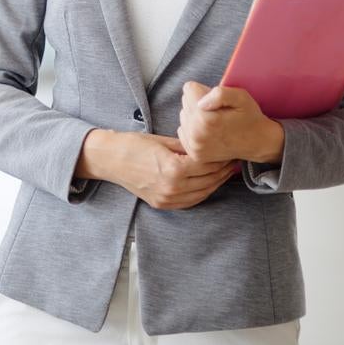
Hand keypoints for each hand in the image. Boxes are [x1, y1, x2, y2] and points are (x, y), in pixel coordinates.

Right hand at [75, 129, 234, 209]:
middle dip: (223, 170)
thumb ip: (187, 147)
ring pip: (203, 193)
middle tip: (234, 160)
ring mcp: (167, 198)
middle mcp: (172, 187)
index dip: (221, 157)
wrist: (109, 159)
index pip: (207, 165)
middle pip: (208, 180)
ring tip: (225, 171)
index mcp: (173, 169)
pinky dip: (203, 193)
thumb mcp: (163, 141)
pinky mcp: (163, 204)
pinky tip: (209, 183)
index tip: (230, 150)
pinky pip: (191, 202)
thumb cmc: (134, 145)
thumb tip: (208, 147)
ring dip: (216, 182)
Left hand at [177, 81, 284, 164]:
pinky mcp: (194, 153)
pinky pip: (183, 130)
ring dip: (195, 116)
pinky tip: (209, 132)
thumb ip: (219, 94)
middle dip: (199, 102)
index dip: (204, 90)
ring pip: (183, 116)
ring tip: (215, 122)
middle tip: (218, 112)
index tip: (217, 100)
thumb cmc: (249, 117)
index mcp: (206, 119)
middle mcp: (196, 134)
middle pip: (184, 102)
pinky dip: (193, 129)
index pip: (188, 89)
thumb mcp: (241, 97)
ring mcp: (195, 146)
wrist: (258, 142)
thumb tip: (199, 102)